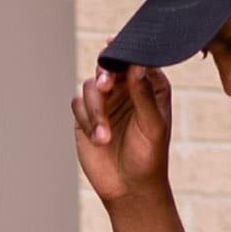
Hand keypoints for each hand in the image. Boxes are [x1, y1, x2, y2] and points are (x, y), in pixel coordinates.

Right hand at [72, 62, 175, 212]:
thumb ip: (143, 94)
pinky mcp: (86, 116)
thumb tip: (137, 64)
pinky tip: (98, 139)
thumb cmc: (149, 158)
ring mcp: (106, 101)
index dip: (126, 49)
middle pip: (109, 65)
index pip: (137, 58)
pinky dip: (85, 120)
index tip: (113, 43)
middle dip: (105, 75)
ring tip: (104, 136)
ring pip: (90, 86)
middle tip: (105, 86)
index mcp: (150, 85)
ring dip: (95, 110)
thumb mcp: (152, 126)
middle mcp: (127, 88)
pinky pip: (78, 104)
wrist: (129, 188)